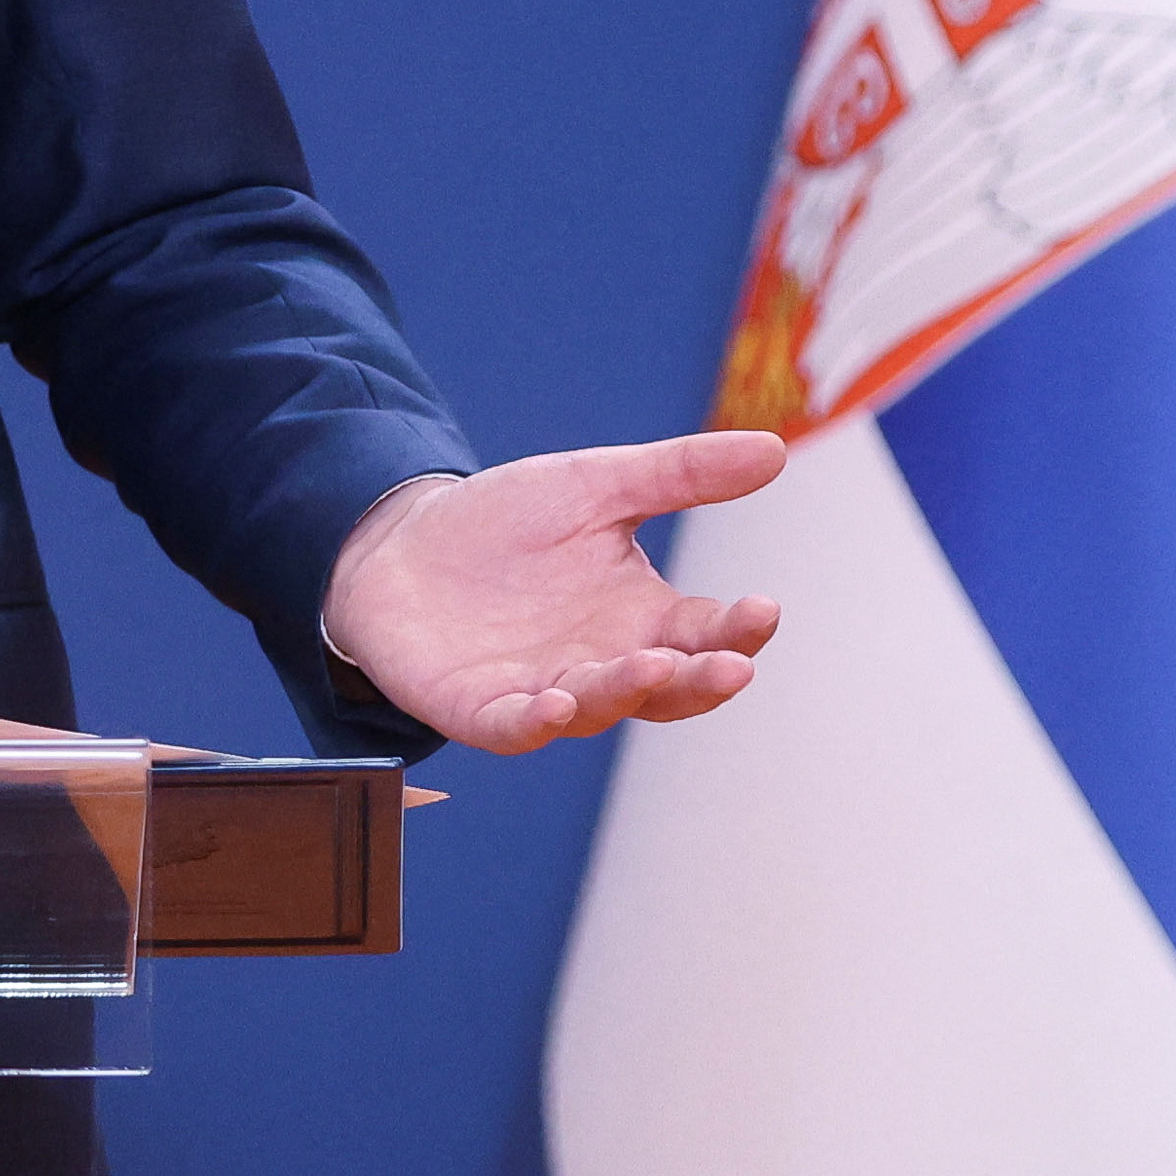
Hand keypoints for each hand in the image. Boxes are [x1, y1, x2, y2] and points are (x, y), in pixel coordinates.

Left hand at [316, 431, 784, 754]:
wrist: (401, 541)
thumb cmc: (507, 522)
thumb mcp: (596, 485)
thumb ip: (679, 474)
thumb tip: (774, 449)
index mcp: (640, 616)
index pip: (705, 632)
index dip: (738, 628)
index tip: (764, 607)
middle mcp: (602, 663)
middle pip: (666, 687)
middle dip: (702, 679)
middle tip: (734, 665)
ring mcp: (543, 691)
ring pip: (599, 706)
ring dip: (626, 692)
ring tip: (654, 667)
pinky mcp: (480, 708)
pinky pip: (515, 726)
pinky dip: (538, 721)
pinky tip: (558, 702)